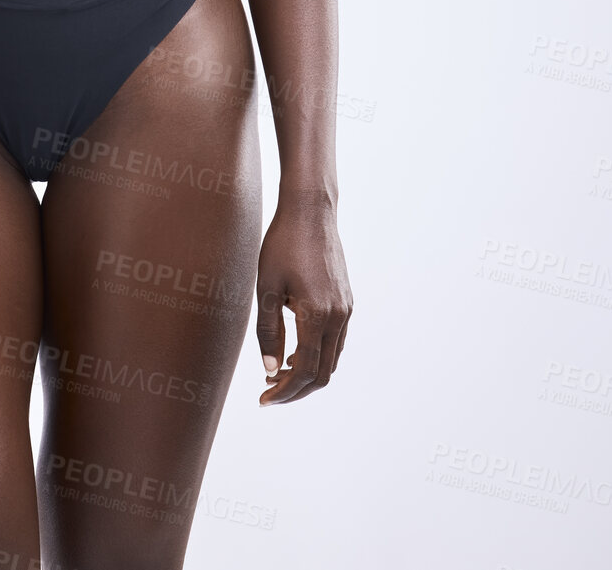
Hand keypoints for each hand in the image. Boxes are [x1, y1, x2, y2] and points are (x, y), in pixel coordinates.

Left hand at [255, 195, 350, 404]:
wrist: (311, 212)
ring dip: (308, 373)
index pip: (305, 371)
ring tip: (278, 374)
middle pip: (323, 373)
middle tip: (268, 393)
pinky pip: (336, 340)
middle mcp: (338, 317)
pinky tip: (296, 350)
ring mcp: (346, 309)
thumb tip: (270, 371)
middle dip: (296, 389)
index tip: (264, 400)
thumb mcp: (267, 287)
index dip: (284, 392)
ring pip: (332, 359)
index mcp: (317, 315)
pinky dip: (318, 355)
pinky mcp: (347, 301)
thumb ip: (268, 331)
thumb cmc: (282, 245)